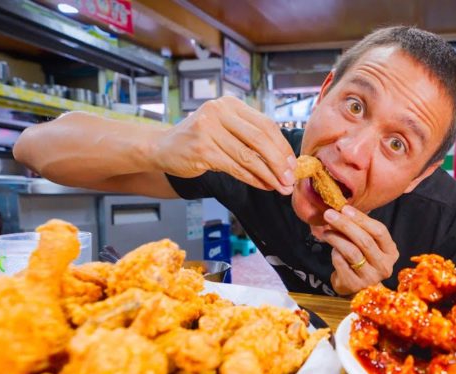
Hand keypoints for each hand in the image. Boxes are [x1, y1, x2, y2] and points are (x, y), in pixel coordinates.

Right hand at [149, 96, 296, 193]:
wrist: (162, 147)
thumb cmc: (200, 139)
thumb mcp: (225, 128)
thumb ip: (250, 137)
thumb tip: (284, 160)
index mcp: (230, 104)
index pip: (265, 124)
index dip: (282, 146)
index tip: (293, 164)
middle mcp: (218, 111)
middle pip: (260, 139)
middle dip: (279, 162)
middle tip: (290, 179)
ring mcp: (208, 130)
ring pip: (248, 156)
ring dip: (268, 175)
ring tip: (280, 187)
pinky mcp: (202, 150)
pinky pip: (235, 168)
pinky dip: (253, 179)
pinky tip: (263, 185)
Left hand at [322, 206, 398, 295]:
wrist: (354, 286)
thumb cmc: (362, 259)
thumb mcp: (366, 244)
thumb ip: (359, 229)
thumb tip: (341, 210)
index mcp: (391, 252)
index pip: (379, 231)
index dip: (362, 219)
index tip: (345, 209)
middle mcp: (384, 266)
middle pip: (365, 241)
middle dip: (345, 225)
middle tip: (329, 214)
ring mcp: (370, 277)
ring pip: (352, 252)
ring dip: (336, 238)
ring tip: (326, 231)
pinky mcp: (355, 285)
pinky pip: (341, 263)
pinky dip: (334, 252)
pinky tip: (331, 248)